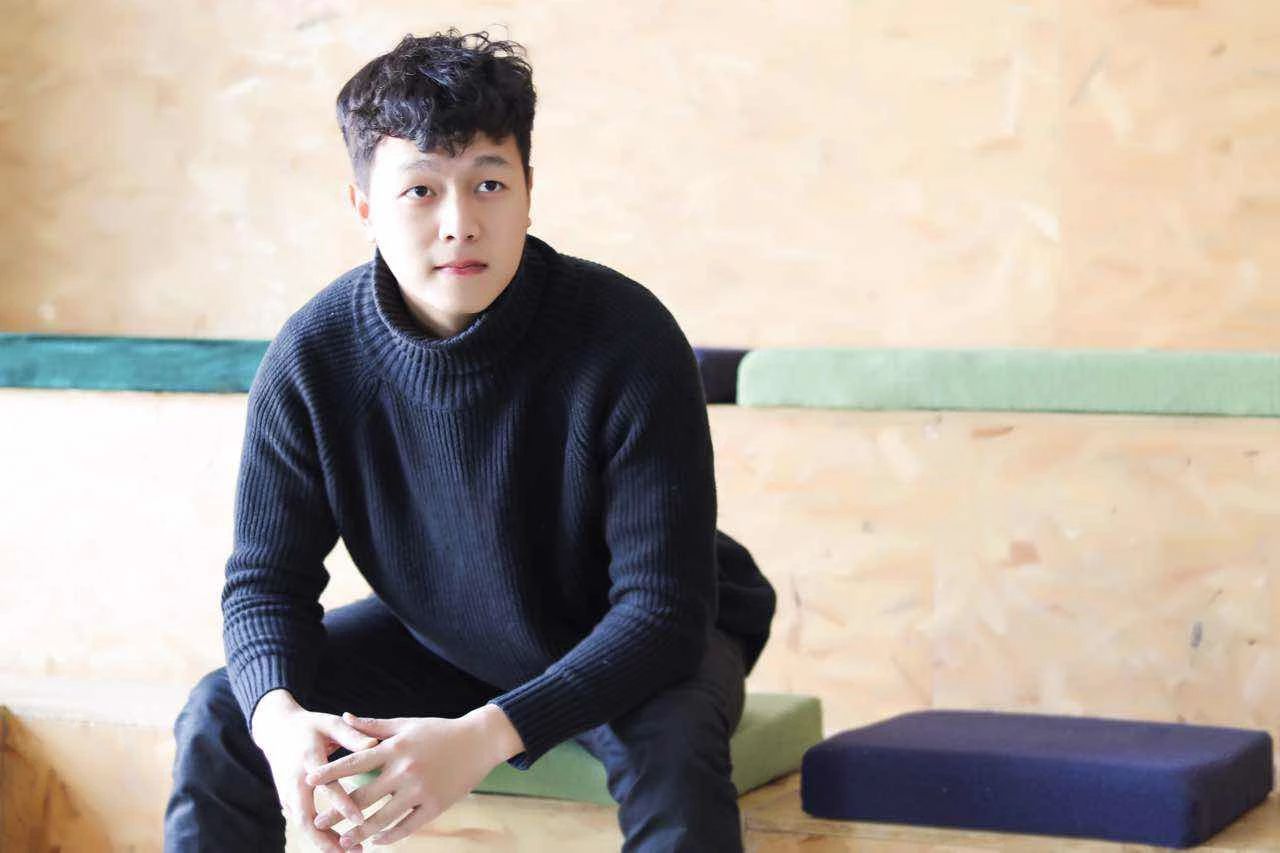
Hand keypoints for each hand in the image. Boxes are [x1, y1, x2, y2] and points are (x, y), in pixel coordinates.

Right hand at [250, 689, 380, 852]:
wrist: (276, 730)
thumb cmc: (310, 726)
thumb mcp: (330, 723)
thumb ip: (352, 734)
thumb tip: (376, 745)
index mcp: (308, 760)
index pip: (326, 786)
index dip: (342, 804)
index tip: (360, 820)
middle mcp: (295, 782)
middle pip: (305, 818)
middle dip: (327, 838)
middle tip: (354, 849)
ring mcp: (287, 794)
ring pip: (303, 826)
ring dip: (324, 842)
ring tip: (352, 851)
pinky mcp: (287, 800)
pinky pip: (302, 823)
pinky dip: (318, 836)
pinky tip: (338, 845)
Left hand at [307, 705, 523, 847]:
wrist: (479, 741)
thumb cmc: (439, 730)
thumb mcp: (407, 724)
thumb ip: (374, 726)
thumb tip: (345, 717)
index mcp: (396, 748)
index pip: (356, 761)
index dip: (332, 771)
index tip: (310, 780)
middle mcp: (406, 770)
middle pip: (364, 796)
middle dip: (338, 812)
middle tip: (317, 823)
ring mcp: (421, 790)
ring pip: (384, 818)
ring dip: (360, 832)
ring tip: (343, 842)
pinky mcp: (436, 805)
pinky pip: (408, 826)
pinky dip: (390, 836)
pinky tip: (377, 841)